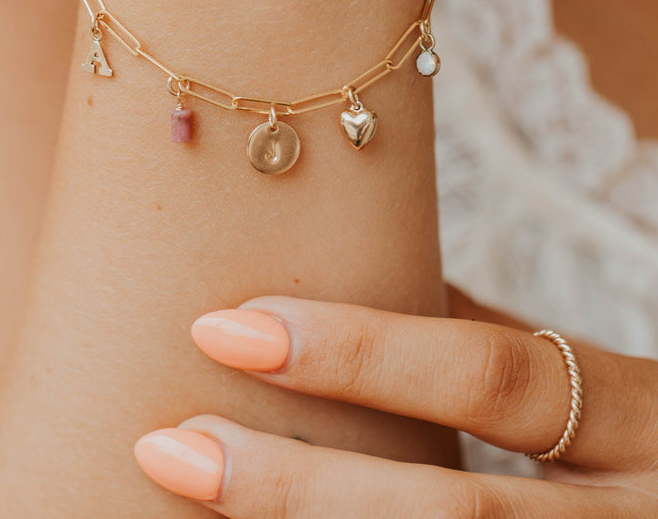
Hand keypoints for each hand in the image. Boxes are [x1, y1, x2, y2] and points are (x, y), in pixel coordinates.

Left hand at [134, 289, 657, 515]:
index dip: (357, 353)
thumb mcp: (608, 392)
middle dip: (297, 488)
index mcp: (638, 420)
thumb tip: (387, 285)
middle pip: (451, 512)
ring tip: (194, 501)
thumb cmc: (655, 452)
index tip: (229, 326)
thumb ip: (504, 349)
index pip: (488, 378)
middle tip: (173, 447)